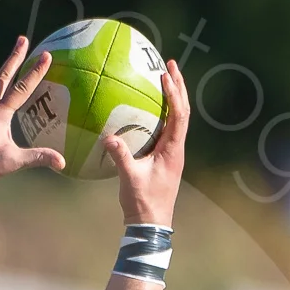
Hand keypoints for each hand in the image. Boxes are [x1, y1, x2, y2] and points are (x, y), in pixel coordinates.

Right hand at [102, 58, 189, 226]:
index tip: (165, 75)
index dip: (174, 93)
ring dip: (172, 98)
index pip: (178, 115)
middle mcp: (176, 148)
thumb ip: (121, 157)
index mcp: (173, 150)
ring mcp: (171, 153)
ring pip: (175, 119)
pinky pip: (164, 129)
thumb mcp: (130, 179)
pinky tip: (147, 108)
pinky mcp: (163, 158)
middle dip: (177, 87)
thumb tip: (108, 137)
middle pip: (182, 111)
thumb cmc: (143, 202)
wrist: (150, 224)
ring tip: (163, 78)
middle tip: (169, 65)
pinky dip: (160, 113)